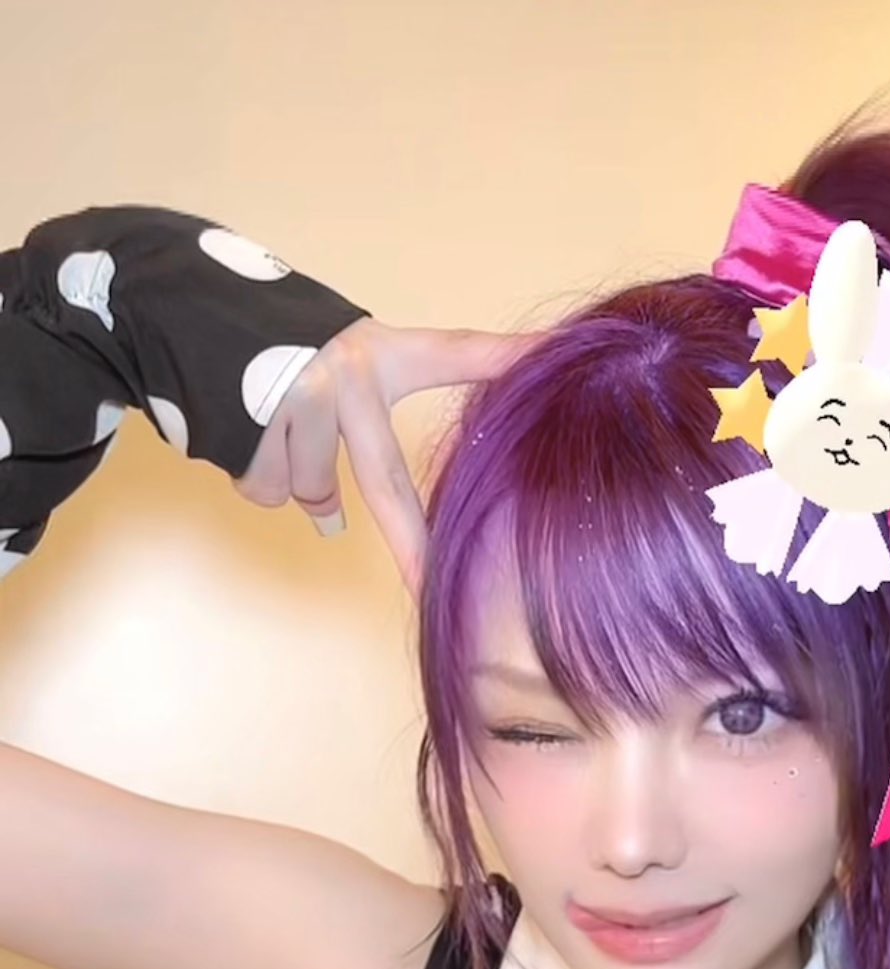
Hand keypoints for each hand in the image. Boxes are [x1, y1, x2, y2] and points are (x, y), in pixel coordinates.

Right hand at [233, 316, 543, 601]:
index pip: (454, 354)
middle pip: (385, 484)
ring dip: (283, 476)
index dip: (506, 357)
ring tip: (264, 425)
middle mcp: (346, 377)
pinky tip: (235, 429)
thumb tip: (331, 520)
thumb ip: (351, 424)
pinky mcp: (255, 425)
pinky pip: (264, 490)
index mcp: (378, 353)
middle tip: (433, 587)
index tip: (555, 356)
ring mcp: (301, 402)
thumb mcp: (324, 351)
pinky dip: (249, 473)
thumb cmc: (260, 335)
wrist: (170, 298)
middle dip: (410, 546)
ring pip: (307, 492)